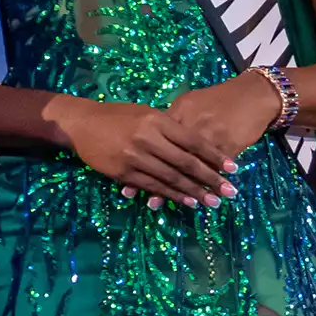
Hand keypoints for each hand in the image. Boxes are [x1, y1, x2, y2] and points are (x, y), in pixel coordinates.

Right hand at [47, 94, 238, 208]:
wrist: (82, 123)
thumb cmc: (117, 115)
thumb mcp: (145, 112)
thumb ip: (168, 126)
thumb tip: (195, 143)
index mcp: (157, 120)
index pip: (193, 141)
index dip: (214, 156)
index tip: (233, 168)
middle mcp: (149, 139)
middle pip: (186, 163)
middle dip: (211, 179)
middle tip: (229, 192)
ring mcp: (136, 157)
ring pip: (172, 178)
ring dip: (194, 192)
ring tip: (212, 202)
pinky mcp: (124, 173)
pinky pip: (153, 187)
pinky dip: (172, 196)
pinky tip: (187, 202)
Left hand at [126, 75, 282, 210]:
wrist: (253, 93)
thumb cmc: (219, 98)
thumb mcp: (190, 103)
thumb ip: (170, 120)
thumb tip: (151, 139)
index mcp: (178, 113)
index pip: (156, 143)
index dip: (145, 164)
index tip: (131, 186)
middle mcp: (191, 125)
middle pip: (172, 158)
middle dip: (161, 182)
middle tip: (150, 203)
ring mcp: (210, 136)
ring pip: (193, 167)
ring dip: (186, 189)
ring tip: (177, 206)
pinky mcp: (228, 144)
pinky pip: (214, 169)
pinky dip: (206, 185)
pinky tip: (202, 197)